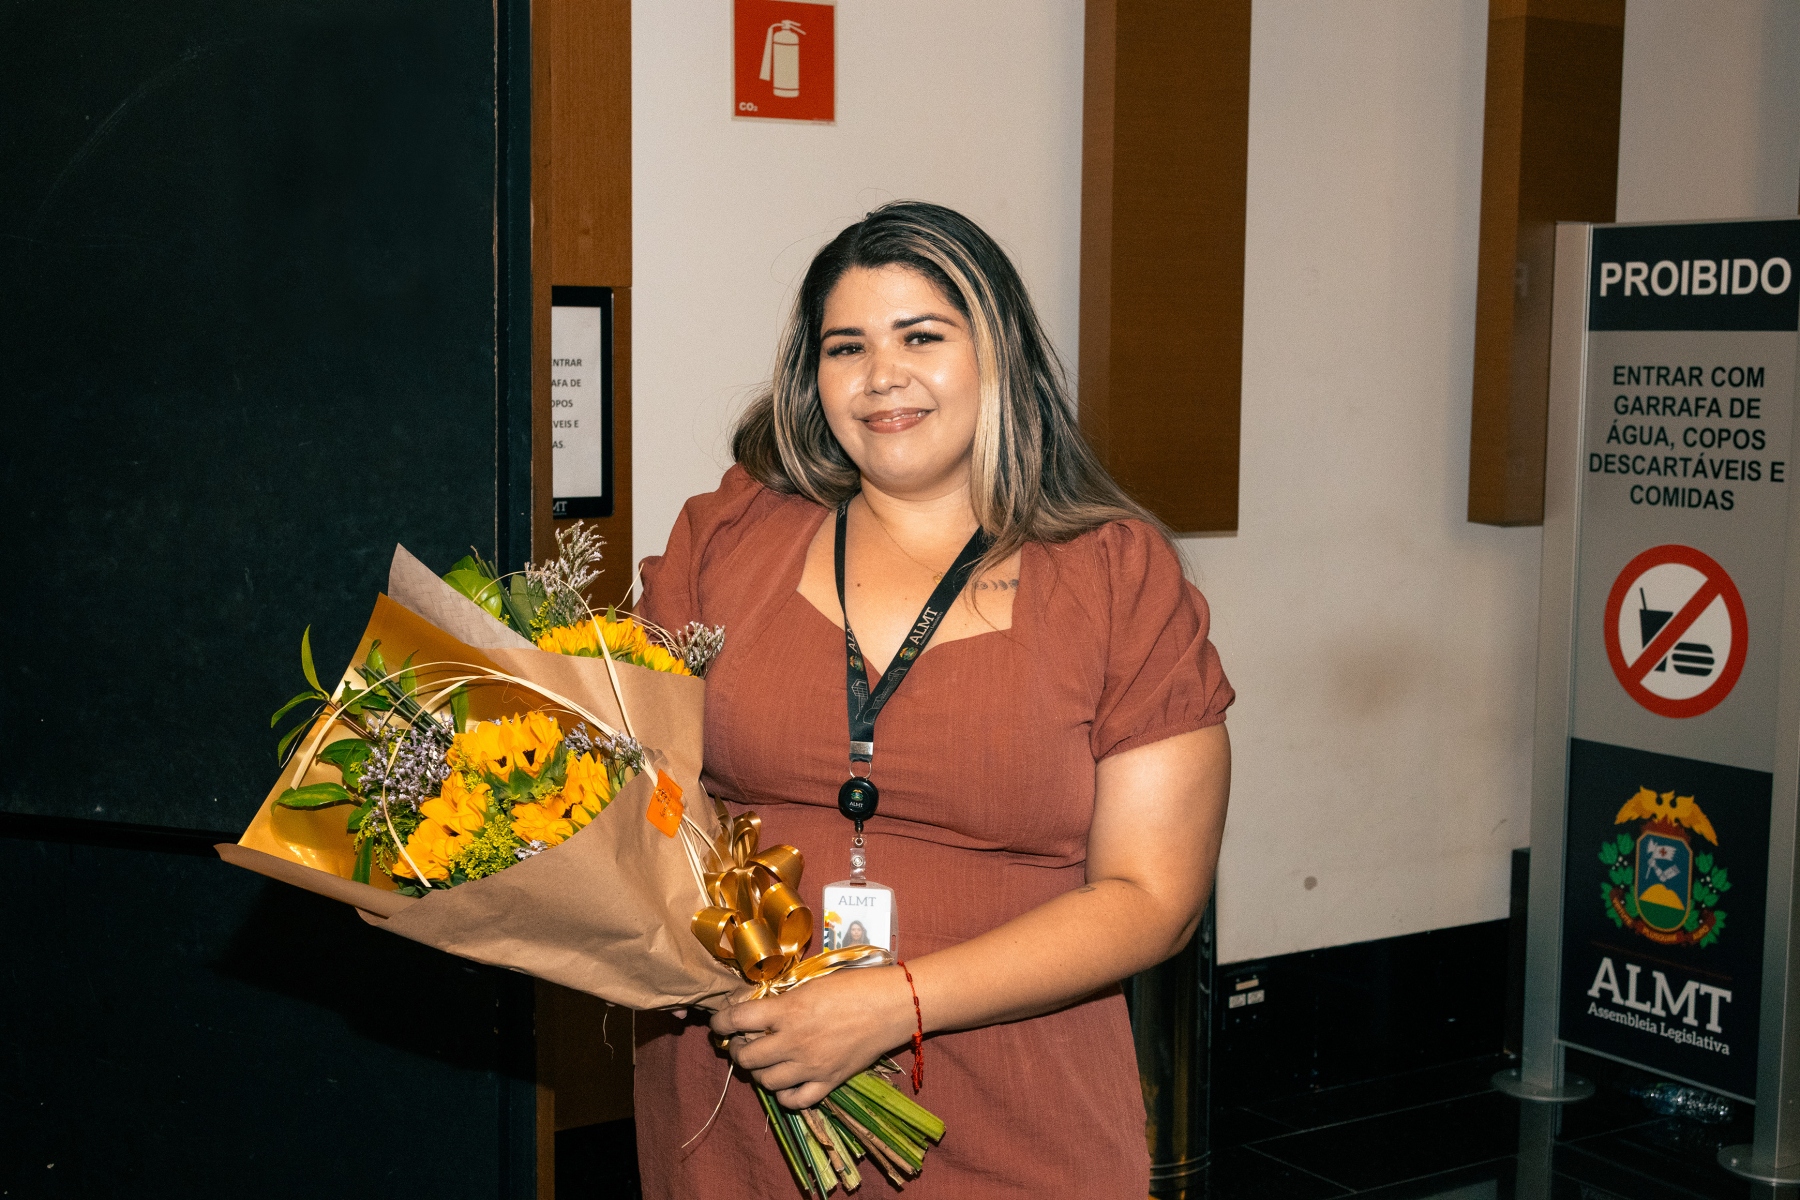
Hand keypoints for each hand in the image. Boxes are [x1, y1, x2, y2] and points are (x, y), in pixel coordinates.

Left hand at [710, 965, 914, 1108]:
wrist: (892, 1006)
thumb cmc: (854, 985)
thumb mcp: (811, 983)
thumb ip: (782, 1000)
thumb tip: (756, 1008)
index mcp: (787, 1012)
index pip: (737, 1019)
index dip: (720, 1021)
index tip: (719, 1022)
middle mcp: (793, 1042)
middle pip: (746, 1056)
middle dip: (736, 1049)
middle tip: (741, 1042)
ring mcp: (810, 1066)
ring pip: (765, 1081)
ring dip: (758, 1071)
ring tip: (764, 1060)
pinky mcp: (828, 1082)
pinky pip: (795, 1101)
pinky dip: (784, 1095)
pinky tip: (786, 1083)